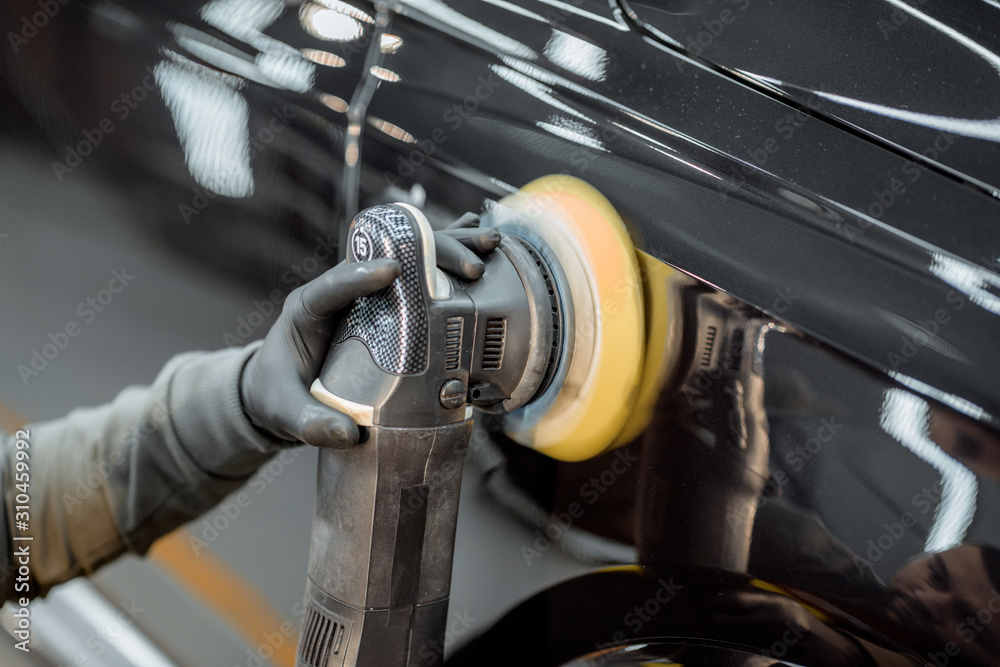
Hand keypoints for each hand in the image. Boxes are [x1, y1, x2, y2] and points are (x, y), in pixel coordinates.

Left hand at [239, 225, 500, 448]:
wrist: (276, 393)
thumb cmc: (277, 394)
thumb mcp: (284, 411)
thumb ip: (309, 423)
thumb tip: (349, 434)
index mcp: (309, 308)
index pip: (334, 283)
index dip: (361, 273)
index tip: (390, 269)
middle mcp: (343, 294)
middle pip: (384, 258)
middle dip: (428, 254)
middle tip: (466, 268)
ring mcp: (369, 299)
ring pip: (410, 261)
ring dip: (448, 252)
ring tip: (487, 252)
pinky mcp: (389, 311)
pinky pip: (421, 282)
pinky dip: (451, 269)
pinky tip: (486, 260)